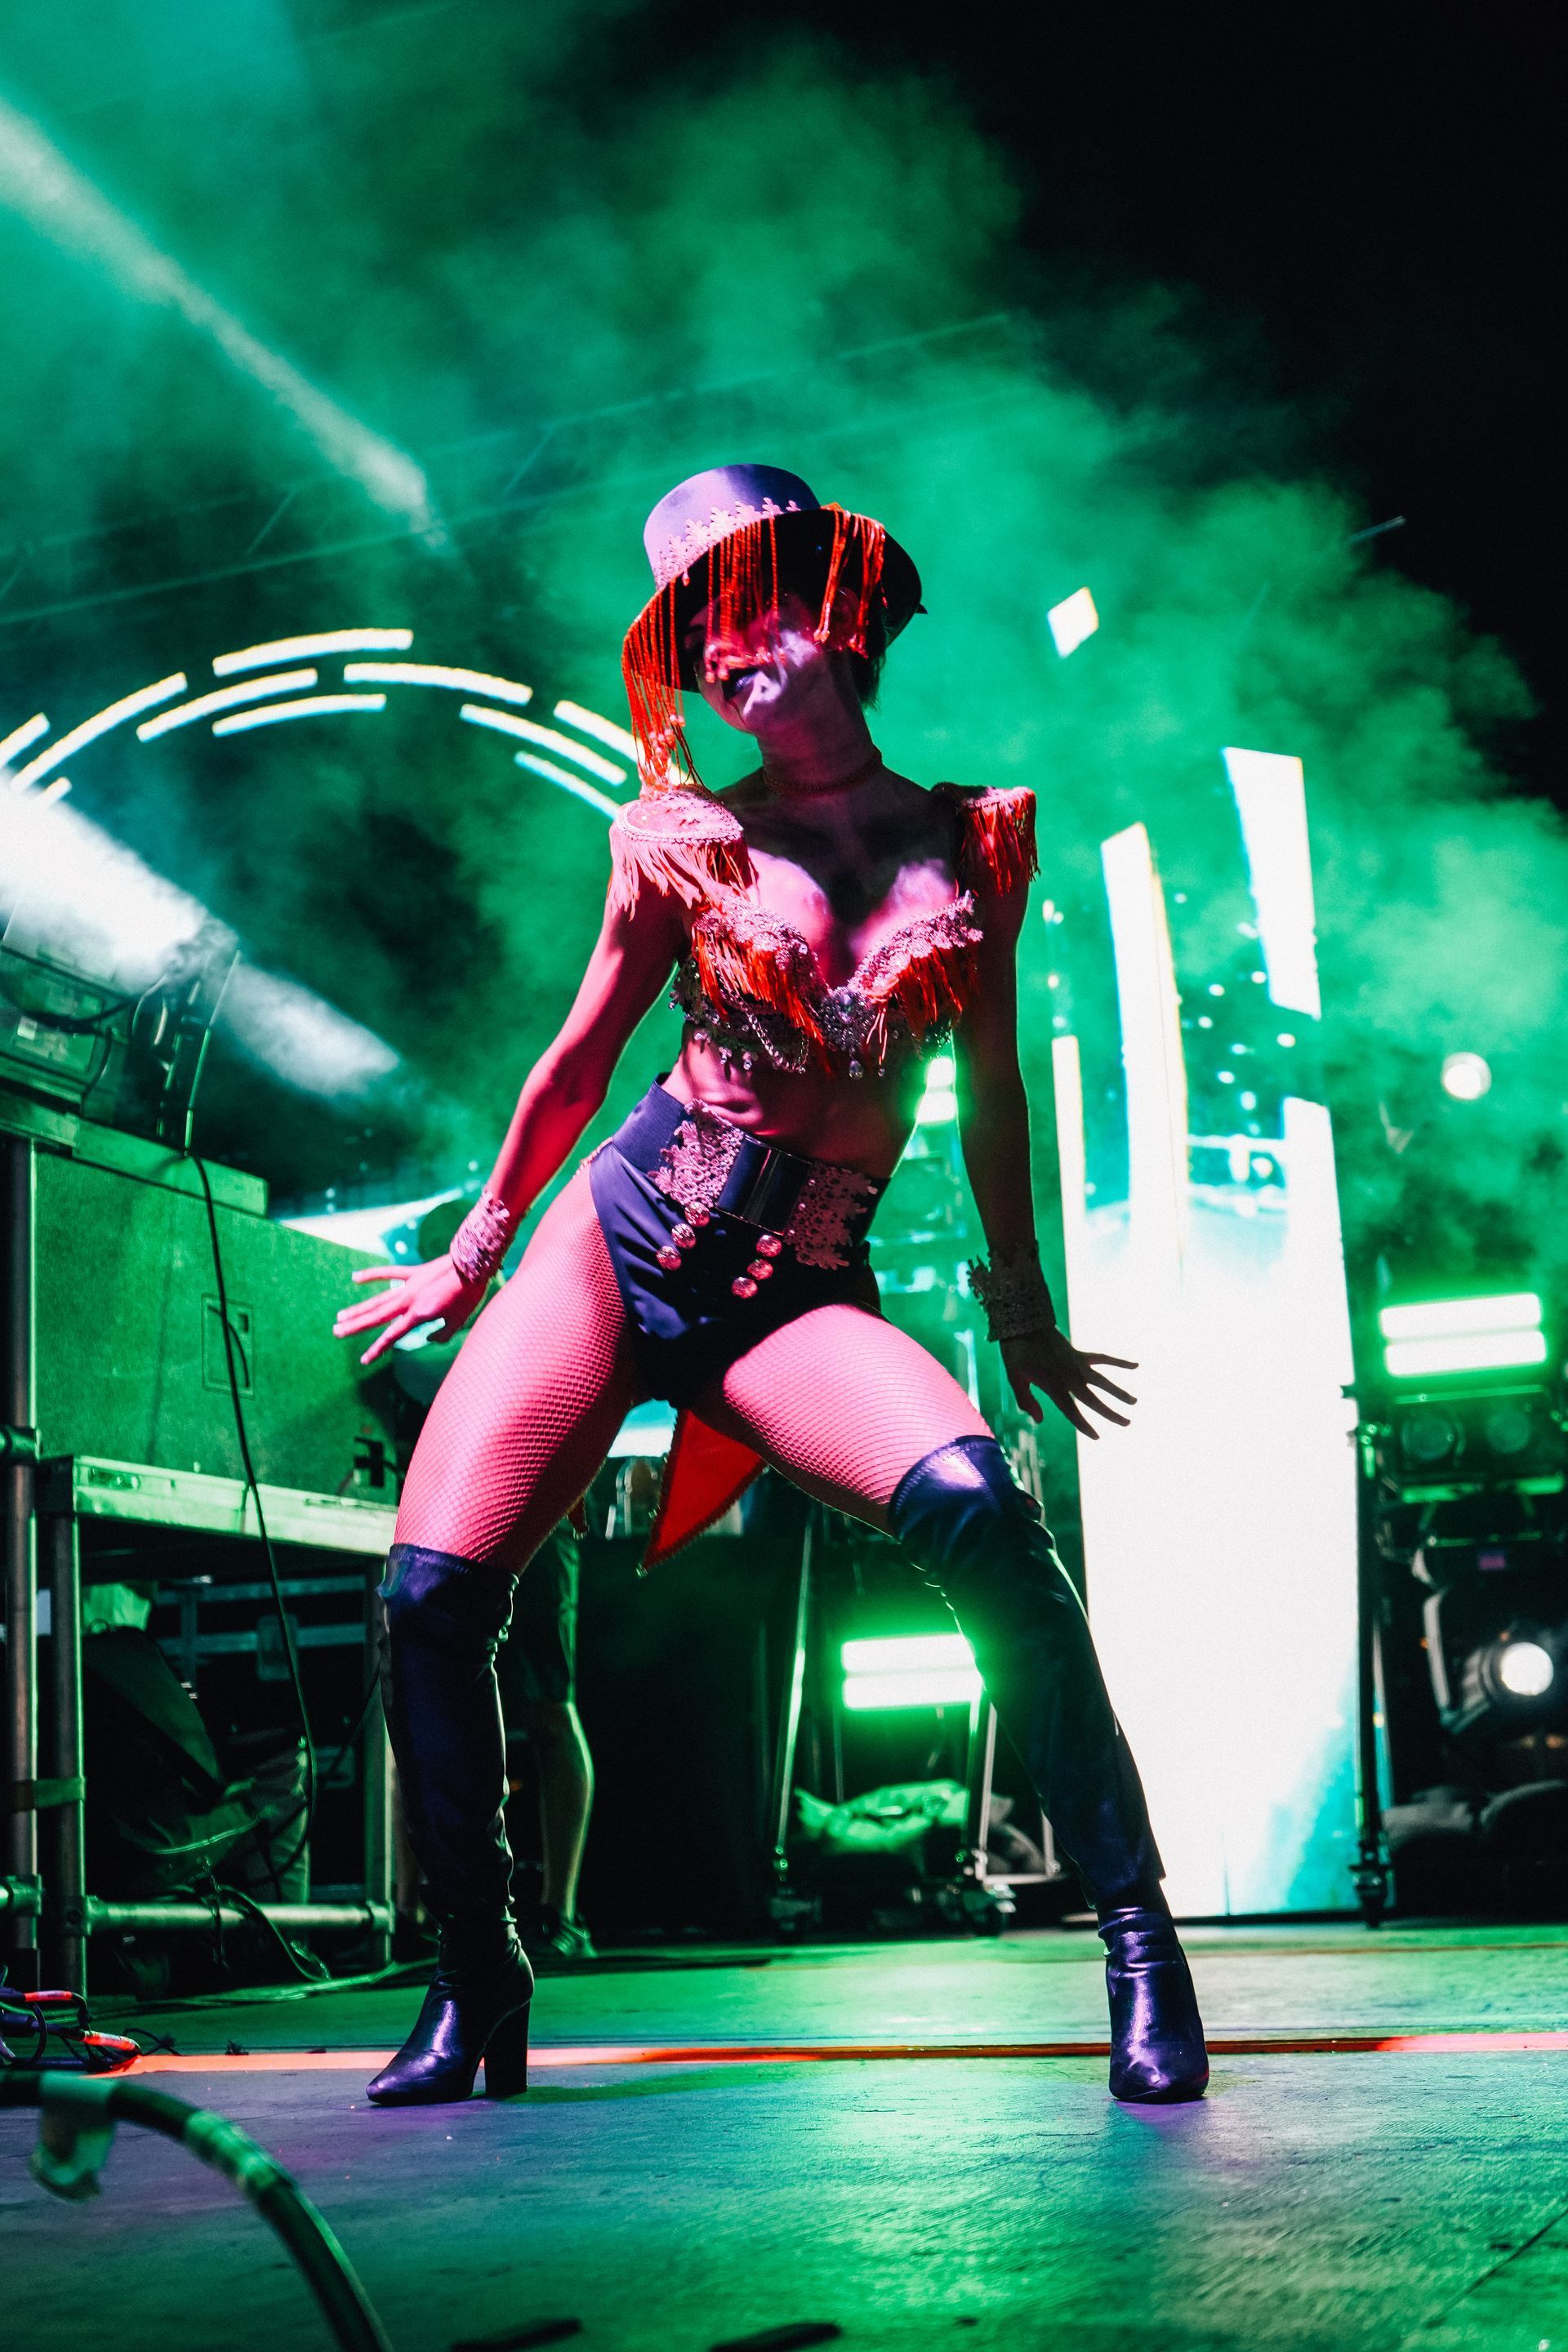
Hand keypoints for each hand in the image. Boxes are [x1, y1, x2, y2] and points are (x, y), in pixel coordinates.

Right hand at [332, 1254, 488, 1365]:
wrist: (473, 1265)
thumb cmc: (469, 1295)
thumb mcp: (459, 1321)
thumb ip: (442, 1334)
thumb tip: (429, 1339)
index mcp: (419, 1314)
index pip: (392, 1335)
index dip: (377, 1349)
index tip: (364, 1360)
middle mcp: (409, 1301)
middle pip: (376, 1316)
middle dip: (355, 1326)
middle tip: (336, 1333)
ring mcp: (408, 1285)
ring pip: (378, 1299)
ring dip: (358, 1309)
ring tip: (340, 1316)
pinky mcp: (413, 1273)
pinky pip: (389, 1273)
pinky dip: (372, 1275)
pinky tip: (355, 1278)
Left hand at [1001, 1327, 1136, 1439]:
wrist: (1023, 1322)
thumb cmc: (1016, 1352)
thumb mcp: (1015, 1378)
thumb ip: (1026, 1401)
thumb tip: (1040, 1420)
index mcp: (1054, 1386)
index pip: (1073, 1412)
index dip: (1085, 1426)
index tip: (1097, 1436)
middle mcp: (1070, 1377)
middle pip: (1094, 1400)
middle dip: (1111, 1413)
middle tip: (1128, 1423)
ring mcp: (1077, 1364)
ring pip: (1103, 1381)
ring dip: (1119, 1392)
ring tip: (1134, 1401)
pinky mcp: (1079, 1353)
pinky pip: (1103, 1358)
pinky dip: (1119, 1362)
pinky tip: (1136, 1365)